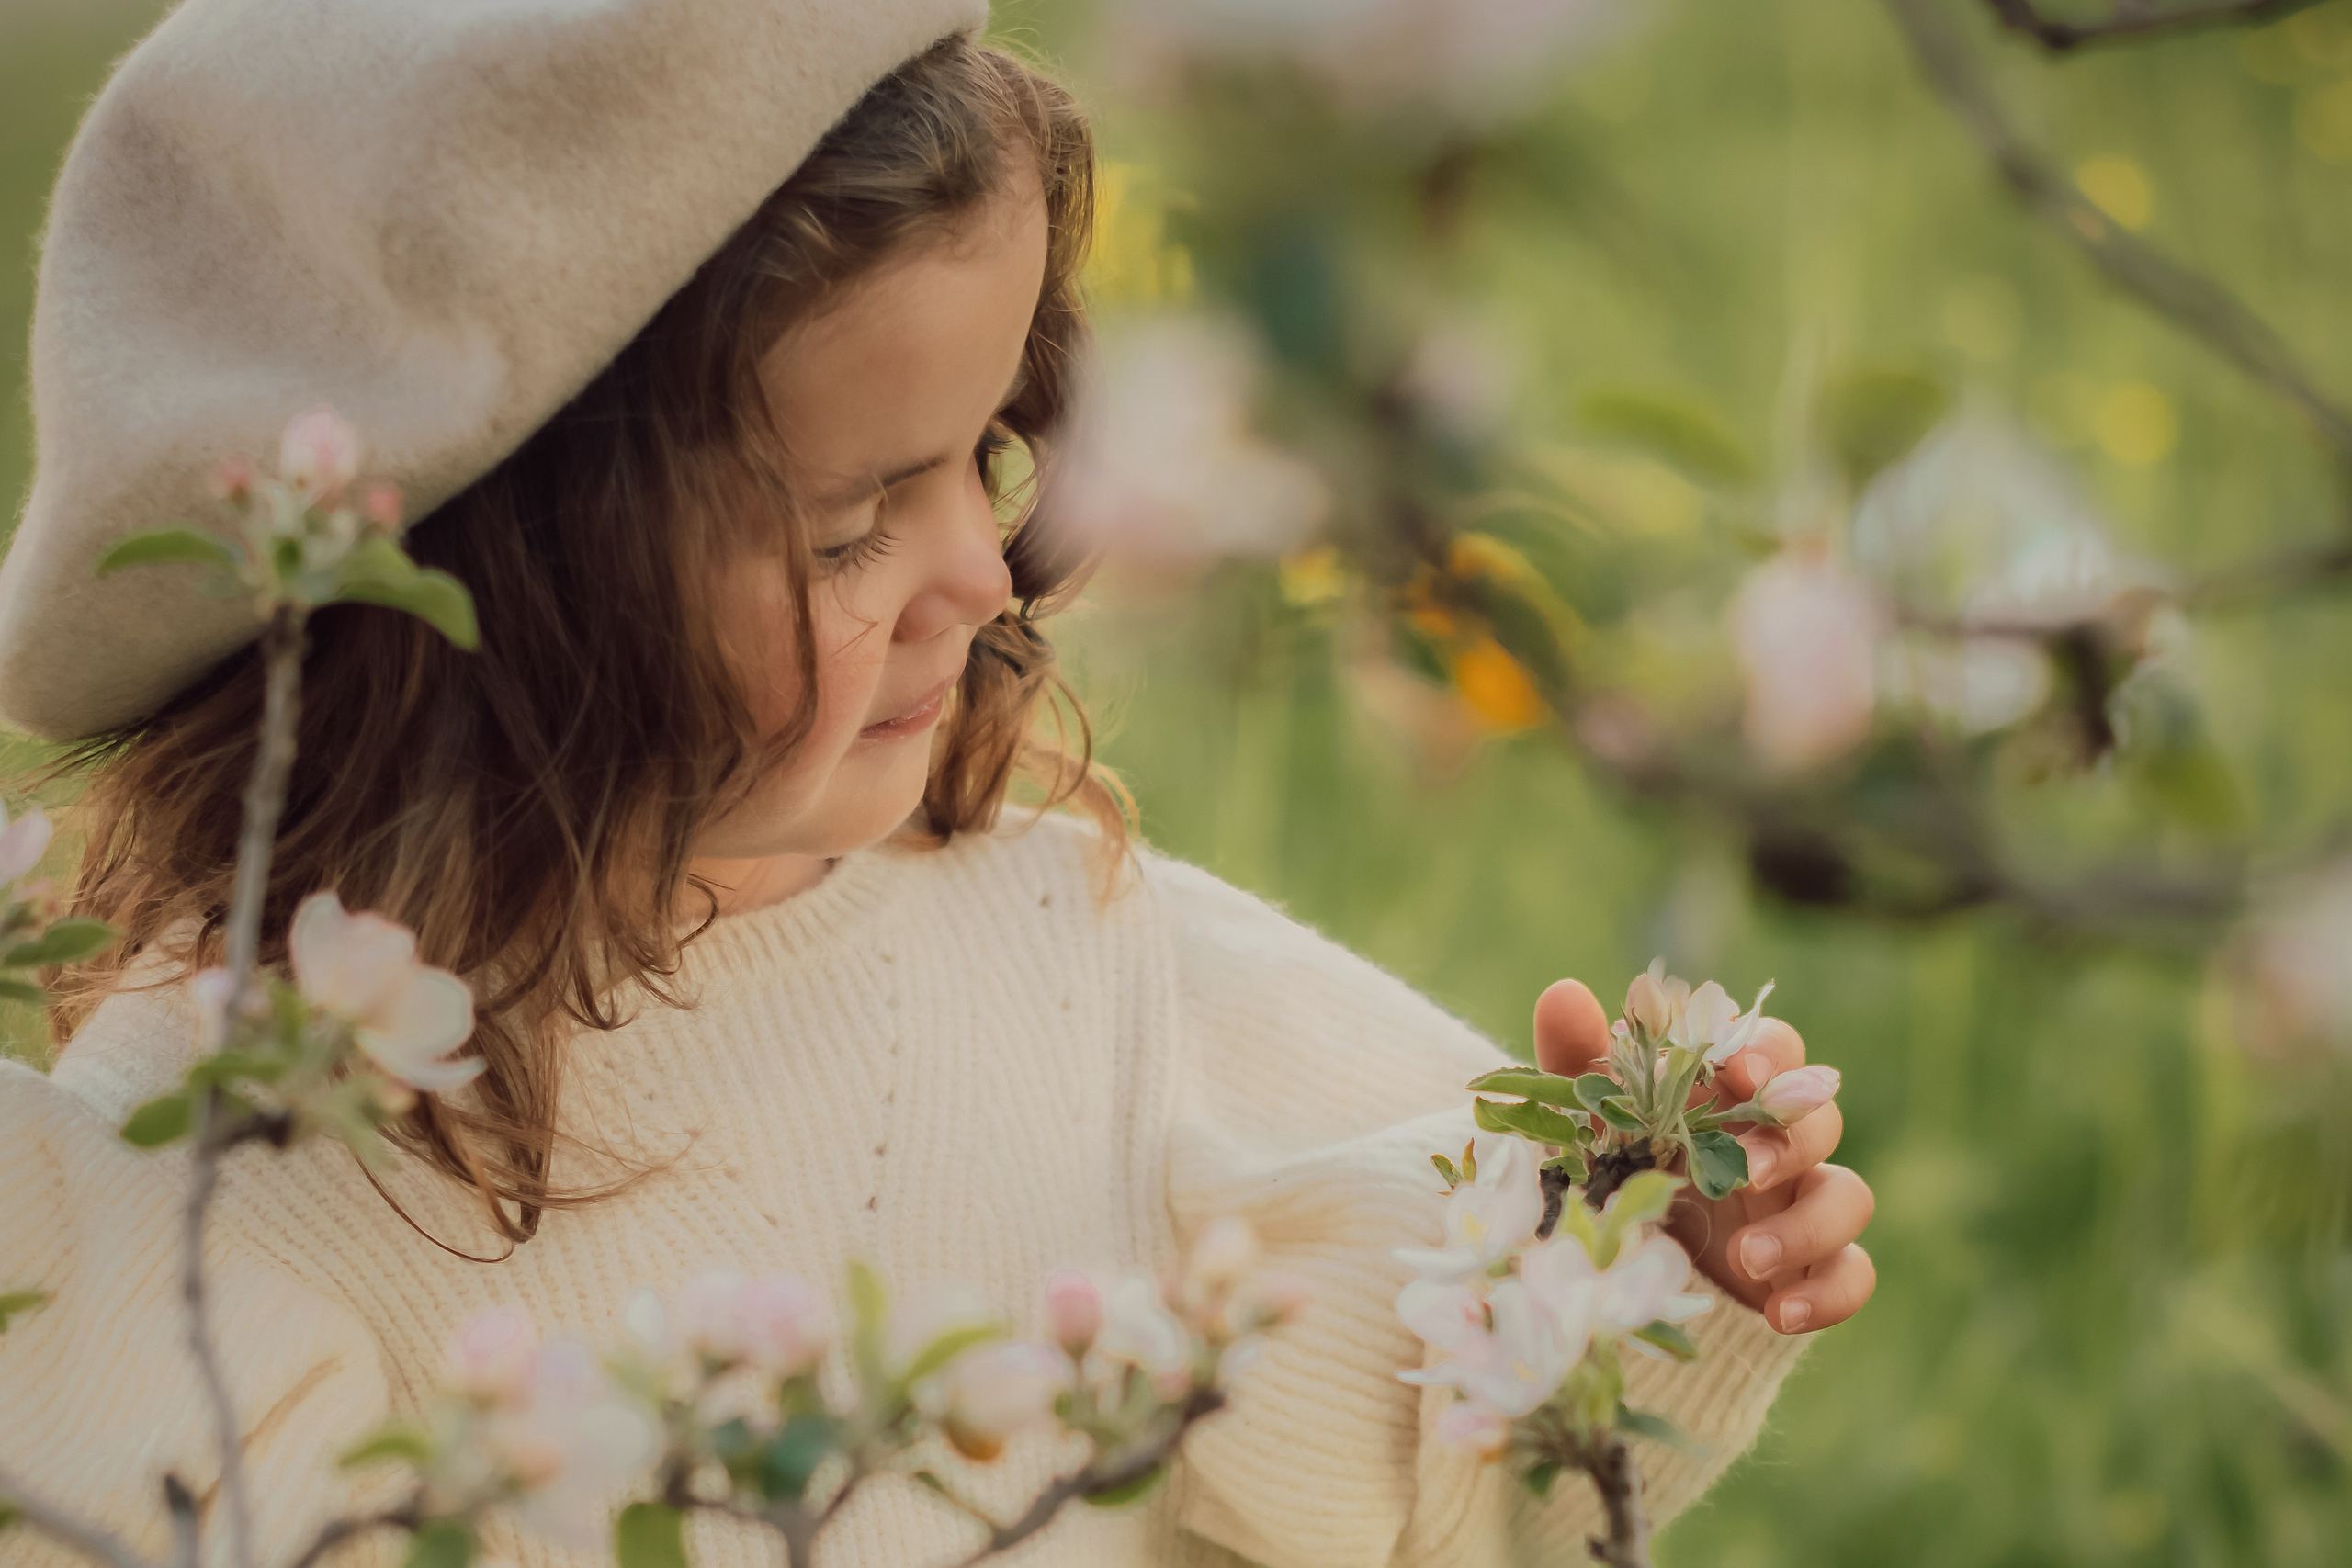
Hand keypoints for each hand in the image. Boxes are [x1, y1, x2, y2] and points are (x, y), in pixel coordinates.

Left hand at [1533, 978, 1875, 1333]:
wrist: (1625, 1267)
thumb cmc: (1616, 1170)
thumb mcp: (1589, 1122)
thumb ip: (1578, 1059)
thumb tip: (1565, 993)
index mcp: (1733, 1096)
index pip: (1777, 1051)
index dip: (1770, 1054)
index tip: (1740, 1071)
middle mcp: (1778, 1144)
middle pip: (1821, 1118)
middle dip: (1790, 1140)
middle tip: (1744, 1172)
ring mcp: (1800, 1206)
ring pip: (1849, 1196)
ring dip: (1807, 1226)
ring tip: (1746, 1258)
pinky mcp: (1810, 1270)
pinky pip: (1853, 1274)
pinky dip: (1829, 1293)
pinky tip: (1781, 1315)